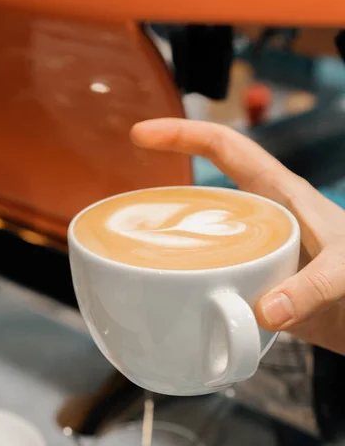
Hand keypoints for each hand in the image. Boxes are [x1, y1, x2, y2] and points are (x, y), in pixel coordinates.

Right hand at [131, 118, 344, 354]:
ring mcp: (255, 249)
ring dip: (175, 242)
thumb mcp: (344, 271)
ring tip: (137, 256)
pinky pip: (213, 274)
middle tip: (123, 212)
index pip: (224, 147)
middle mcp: (262, 217)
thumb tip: (260, 311)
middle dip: (164, 193)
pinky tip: (173, 297)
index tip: (142, 135)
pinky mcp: (255, 282)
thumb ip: (308, 289)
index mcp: (280, 194)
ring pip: (204, 235)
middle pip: (203, 191)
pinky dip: (192, 282)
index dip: (182, 134)